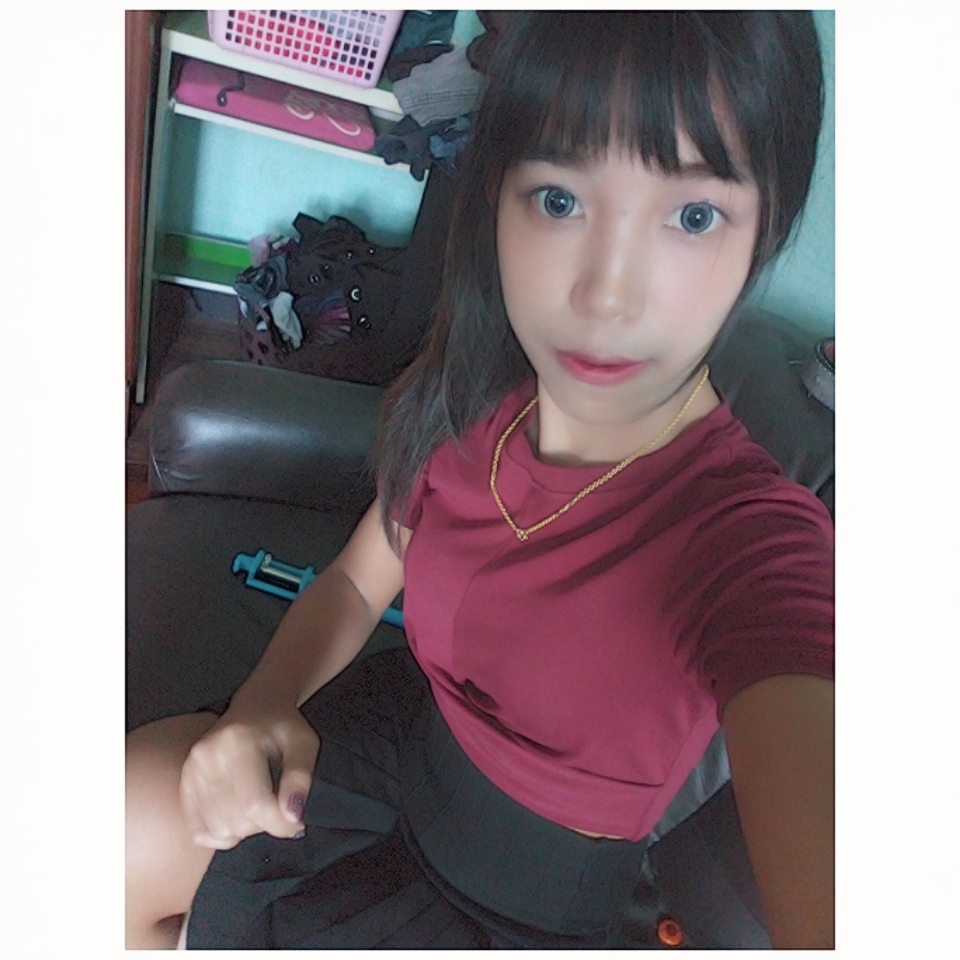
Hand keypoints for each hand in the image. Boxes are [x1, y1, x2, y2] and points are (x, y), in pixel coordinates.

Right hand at [179, 701, 319, 849]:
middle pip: (237, 821)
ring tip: (259, 804)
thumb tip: (292, 816)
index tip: (297, 823)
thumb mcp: (304, 743)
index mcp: (237, 742)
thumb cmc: (282, 725)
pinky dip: (223, 833)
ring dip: (245, 829)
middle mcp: (206, 757)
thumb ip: (300, 777)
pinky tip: (239, 814)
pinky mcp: (184, 785)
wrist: (255, 706)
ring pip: (220, 830)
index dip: (281, 824)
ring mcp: (190, 772)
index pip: (256, 804)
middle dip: (266, 824)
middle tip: (278, 805)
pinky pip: (200, 832)